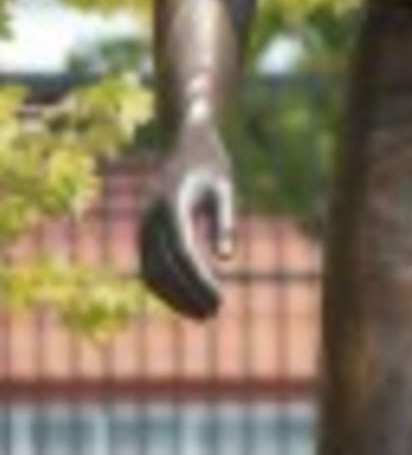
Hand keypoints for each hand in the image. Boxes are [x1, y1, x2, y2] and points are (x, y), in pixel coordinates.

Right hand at [138, 121, 235, 320]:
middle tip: (214, 314)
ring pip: (151, 272)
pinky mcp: (144, 231)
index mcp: (171, 204)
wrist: (185, 140)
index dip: (199, 280)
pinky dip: (166, 287)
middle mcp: (150, 217)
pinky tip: (187, 299)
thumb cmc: (210, 163)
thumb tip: (226, 260)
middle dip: (188, 295)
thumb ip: (224, 222)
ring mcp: (142, 225)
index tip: (220, 299)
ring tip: (202, 314)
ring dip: (174, 297)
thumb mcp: (224, 188)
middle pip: (164, 268)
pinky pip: (149, 266)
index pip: (183, 253)